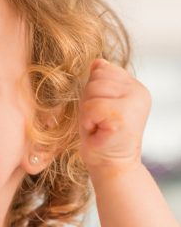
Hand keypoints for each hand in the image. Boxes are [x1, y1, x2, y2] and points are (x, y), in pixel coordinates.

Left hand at [79, 59, 150, 175]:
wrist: (109, 165)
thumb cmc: (101, 135)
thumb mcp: (98, 102)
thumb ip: (100, 82)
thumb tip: (97, 61)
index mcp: (134, 86)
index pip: (102, 69)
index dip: (92, 92)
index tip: (100, 111)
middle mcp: (138, 91)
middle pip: (96, 79)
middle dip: (89, 101)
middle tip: (98, 121)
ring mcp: (134, 102)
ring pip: (93, 91)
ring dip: (87, 112)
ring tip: (98, 126)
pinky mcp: (124, 115)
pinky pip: (92, 107)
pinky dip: (88, 121)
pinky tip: (98, 131)